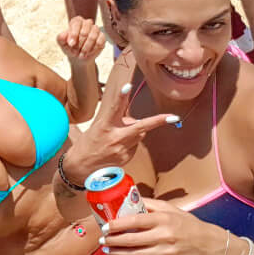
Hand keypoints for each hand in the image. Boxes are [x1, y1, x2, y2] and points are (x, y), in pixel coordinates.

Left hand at [56, 16, 105, 61]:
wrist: (78, 56)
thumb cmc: (70, 47)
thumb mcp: (62, 43)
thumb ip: (60, 38)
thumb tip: (63, 34)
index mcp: (76, 21)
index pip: (76, 23)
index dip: (74, 34)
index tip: (71, 44)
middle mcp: (87, 23)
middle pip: (85, 30)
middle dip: (80, 43)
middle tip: (75, 52)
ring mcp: (95, 29)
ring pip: (93, 35)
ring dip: (86, 47)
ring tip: (81, 55)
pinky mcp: (102, 37)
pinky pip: (100, 40)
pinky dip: (94, 48)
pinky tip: (89, 53)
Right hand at [61, 80, 178, 181]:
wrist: (80, 167)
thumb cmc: (88, 144)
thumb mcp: (98, 128)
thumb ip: (116, 121)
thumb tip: (134, 121)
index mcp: (104, 126)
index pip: (114, 108)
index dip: (122, 96)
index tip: (127, 86)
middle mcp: (114, 138)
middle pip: (141, 127)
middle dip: (158, 121)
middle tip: (173, 117)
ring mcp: (121, 150)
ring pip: (139, 135)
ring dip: (135, 132)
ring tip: (116, 138)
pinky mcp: (126, 158)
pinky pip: (135, 146)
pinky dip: (130, 144)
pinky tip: (116, 149)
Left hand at [99, 198, 227, 254]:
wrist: (207, 244)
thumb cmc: (186, 223)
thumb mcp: (169, 208)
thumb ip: (148, 204)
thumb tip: (127, 198)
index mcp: (163, 219)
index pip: (135, 220)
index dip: (117, 224)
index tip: (105, 226)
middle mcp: (164, 236)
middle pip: (132, 240)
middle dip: (113, 241)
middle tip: (101, 240)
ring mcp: (165, 252)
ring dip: (117, 254)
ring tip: (106, 250)